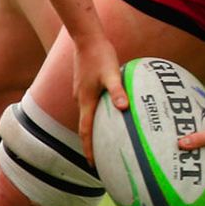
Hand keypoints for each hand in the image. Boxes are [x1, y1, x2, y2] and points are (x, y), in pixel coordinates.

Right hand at [72, 32, 126, 165]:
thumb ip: (117, 91)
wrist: (87, 39)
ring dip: (96, 130)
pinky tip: (112, 114)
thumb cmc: (101, 55)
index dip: (89, 150)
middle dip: (93, 145)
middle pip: (86, 128)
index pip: (86, 132)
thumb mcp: (112, 73)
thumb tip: (123, 108)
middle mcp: (81, 100)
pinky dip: (99, 115)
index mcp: (86, 101)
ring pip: (89, 117)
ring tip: (108, 142)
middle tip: (103, 161)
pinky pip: (92, 106)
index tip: (93, 166)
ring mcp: (82, 93)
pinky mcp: (85, 87)